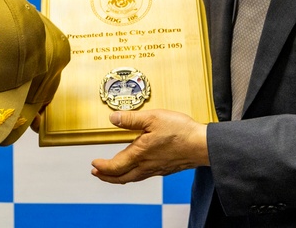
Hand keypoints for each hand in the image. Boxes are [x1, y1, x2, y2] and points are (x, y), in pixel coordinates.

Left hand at [91, 110, 208, 183]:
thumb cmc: (180, 132)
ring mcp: (156, 169)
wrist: (202, 145)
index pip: (115, 166)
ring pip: (132, 177)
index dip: (102, 167)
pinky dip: (132, 174)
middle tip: (97, 173)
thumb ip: (131, 119)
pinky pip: (143, 175)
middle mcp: (146, 166)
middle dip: (107, 177)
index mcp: (140, 154)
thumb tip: (113, 118)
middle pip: (122, 177)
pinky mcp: (165, 169)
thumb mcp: (153, 118)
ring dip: (118, 177)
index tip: (94, 163)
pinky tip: (135, 168)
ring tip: (112, 173)